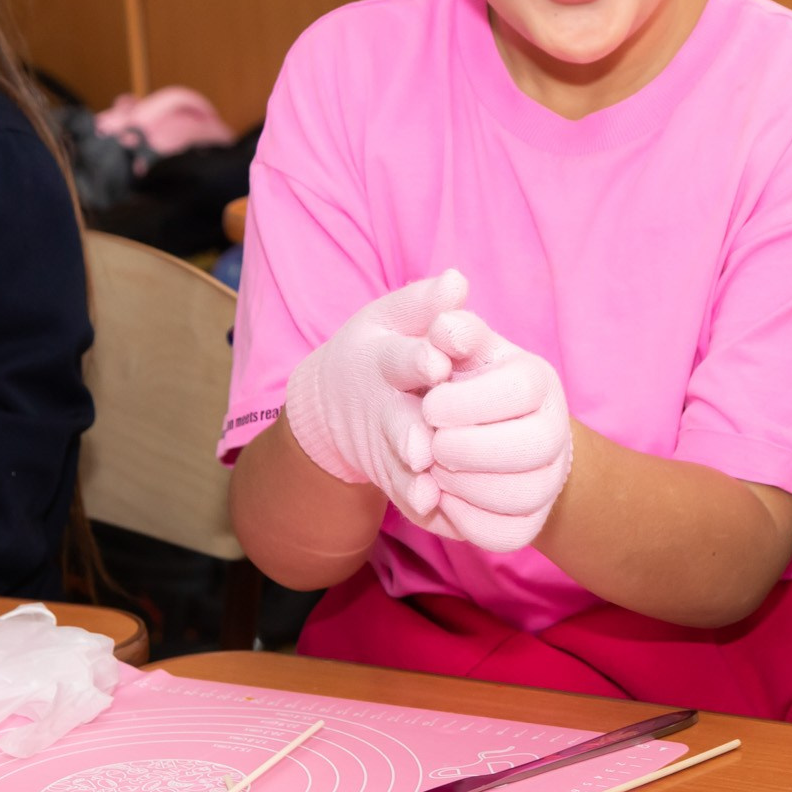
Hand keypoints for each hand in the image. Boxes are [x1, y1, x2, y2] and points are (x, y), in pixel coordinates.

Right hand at [281, 270, 465, 518]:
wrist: (334, 400)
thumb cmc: (379, 346)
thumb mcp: (392, 317)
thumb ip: (424, 302)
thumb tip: (457, 280)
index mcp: (383, 359)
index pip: (400, 357)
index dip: (418, 359)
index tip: (439, 360)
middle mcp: (380, 405)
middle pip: (395, 420)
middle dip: (407, 432)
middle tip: (425, 446)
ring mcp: (381, 444)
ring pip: (396, 464)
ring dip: (409, 479)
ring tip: (426, 490)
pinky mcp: (389, 473)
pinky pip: (401, 492)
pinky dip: (414, 503)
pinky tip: (431, 511)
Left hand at [421, 307, 573, 551]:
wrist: (460, 434)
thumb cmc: (451, 380)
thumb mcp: (447, 347)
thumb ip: (444, 318)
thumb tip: (451, 284)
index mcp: (536, 379)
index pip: (521, 390)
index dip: (468, 401)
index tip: (429, 402)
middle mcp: (553, 428)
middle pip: (532, 447)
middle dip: (467, 448)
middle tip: (430, 444)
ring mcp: (547, 479)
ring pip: (520, 495)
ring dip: (464, 486)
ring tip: (434, 470)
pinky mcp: (530, 520)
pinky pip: (507, 534)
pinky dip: (469, 522)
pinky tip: (446, 498)